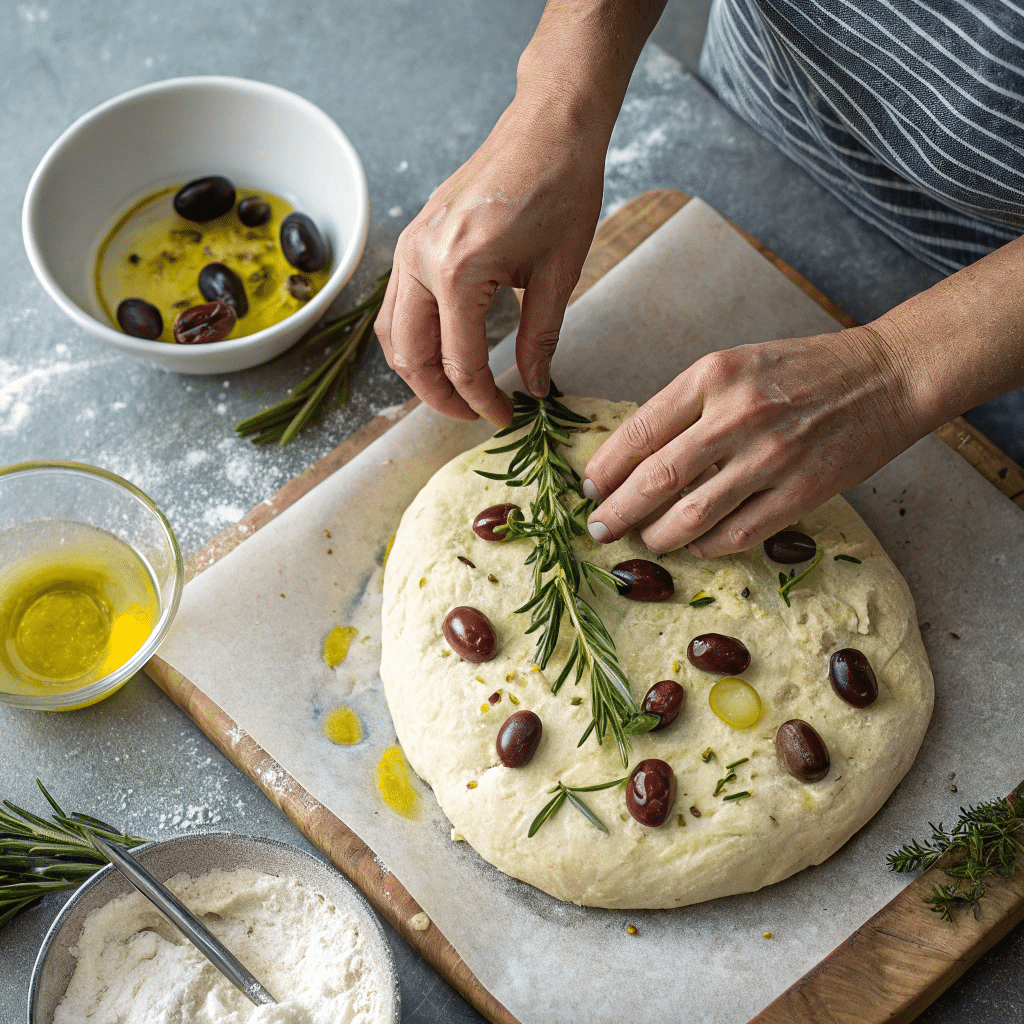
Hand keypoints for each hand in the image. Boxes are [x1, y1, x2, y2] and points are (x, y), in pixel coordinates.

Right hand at [375, 95, 605, 425]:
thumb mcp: (558, 274)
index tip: (505, 418)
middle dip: (440, 397)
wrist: (548, 126)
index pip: (459, 361)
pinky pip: (396, 304)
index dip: (481, 401)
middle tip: (475, 415)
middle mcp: (421, 260)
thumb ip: (539, 338)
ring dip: (418, 371)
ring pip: (391, 333)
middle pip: (410, 355)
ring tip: (456, 390)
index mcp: (458, 270)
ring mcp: (409, 247)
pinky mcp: (412, 239)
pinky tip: (442, 349)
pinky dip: (412, 337)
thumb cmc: (561, 188)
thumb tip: (535, 386)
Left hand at [581, 326, 919, 556]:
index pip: (640, 430)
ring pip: (692, 515)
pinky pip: (738, 534)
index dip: (605, 467)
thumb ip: (688, 404)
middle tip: (597, 528)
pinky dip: (706, 546)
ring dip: (656, 536)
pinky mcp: (801, 493)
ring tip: (641, 540)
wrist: (886, 377)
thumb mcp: (736, 364)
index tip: (588, 488)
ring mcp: (771, 457)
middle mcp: (738, 414)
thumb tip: (635, 454)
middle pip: (656, 478)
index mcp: (714, 376)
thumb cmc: (803, 369)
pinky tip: (693, 546)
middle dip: (617, 511)